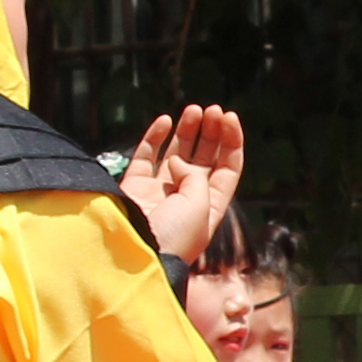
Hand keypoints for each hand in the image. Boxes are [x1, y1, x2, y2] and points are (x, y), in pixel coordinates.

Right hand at [118, 105, 245, 260]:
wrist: (131, 252)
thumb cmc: (172, 235)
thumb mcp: (200, 205)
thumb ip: (196, 177)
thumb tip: (176, 162)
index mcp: (210, 208)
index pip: (227, 168)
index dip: (230, 141)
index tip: (228, 117)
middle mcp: (186, 200)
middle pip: (204, 158)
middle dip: (210, 133)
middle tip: (212, 110)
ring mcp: (159, 192)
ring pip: (176, 154)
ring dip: (187, 130)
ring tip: (194, 109)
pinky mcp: (134, 187)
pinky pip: (145, 157)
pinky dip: (155, 137)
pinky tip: (165, 120)